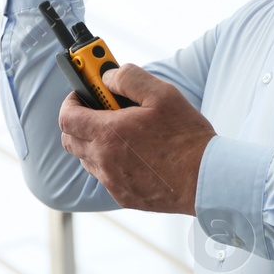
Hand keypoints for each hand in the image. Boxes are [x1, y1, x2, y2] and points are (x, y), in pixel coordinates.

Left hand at [58, 64, 215, 214]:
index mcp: (108, 134)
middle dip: (77, 121)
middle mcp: (104, 160)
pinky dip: (108, 162)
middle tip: (98, 110)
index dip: (70, 102)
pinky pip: (104, 176)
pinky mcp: (122, 196)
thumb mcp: (162, 94)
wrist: (206, 178)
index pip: (67, 118)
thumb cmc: (186, 136)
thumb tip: (106, 77)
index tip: (81, 94)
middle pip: (70, 139)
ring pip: (86, 159)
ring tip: (121, 131)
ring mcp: (112, 181)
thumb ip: (128, 78)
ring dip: (93, 142)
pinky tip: (133, 153)